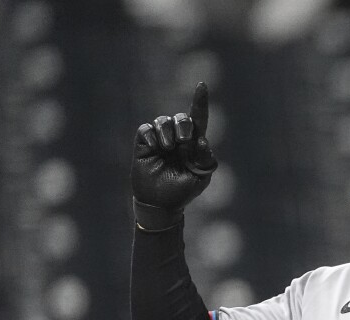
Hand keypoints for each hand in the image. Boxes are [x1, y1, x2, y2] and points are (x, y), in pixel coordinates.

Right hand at [131, 82, 217, 216]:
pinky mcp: (144, 143)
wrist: (161, 204)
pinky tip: (155, 148)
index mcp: (194, 143)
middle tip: (182, 141)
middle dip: (184, 124)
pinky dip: (152, 136)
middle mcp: (177, 138)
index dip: (200, 102)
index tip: (201, 85)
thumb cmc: (183, 191)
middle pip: (182, 117)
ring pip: (163, 120)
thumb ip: (205, 158)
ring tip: (167, 148)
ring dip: (167, 131)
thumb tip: (201, 139)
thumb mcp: (200, 176)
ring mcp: (160, 139)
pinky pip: (146, 129)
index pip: (199, 119)